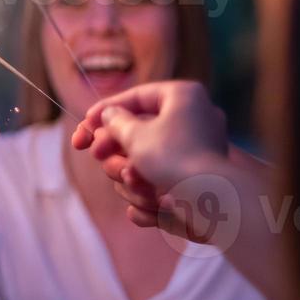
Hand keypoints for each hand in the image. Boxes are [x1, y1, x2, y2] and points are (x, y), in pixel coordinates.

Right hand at [70, 81, 228, 239]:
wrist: (213, 201)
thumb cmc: (173, 159)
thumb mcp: (135, 134)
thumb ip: (116, 121)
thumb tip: (110, 115)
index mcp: (183, 96)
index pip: (136, 96)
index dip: (106, 109)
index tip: (85, 123)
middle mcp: (194, 117)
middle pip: (141, 128)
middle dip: (115, 147)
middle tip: (96, 154)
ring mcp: (198, 147)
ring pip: (148, 157)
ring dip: (130, 173)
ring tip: (131, 181)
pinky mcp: (198, 175)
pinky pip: (164, 177)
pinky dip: (149, 191)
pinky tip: (142, 204)